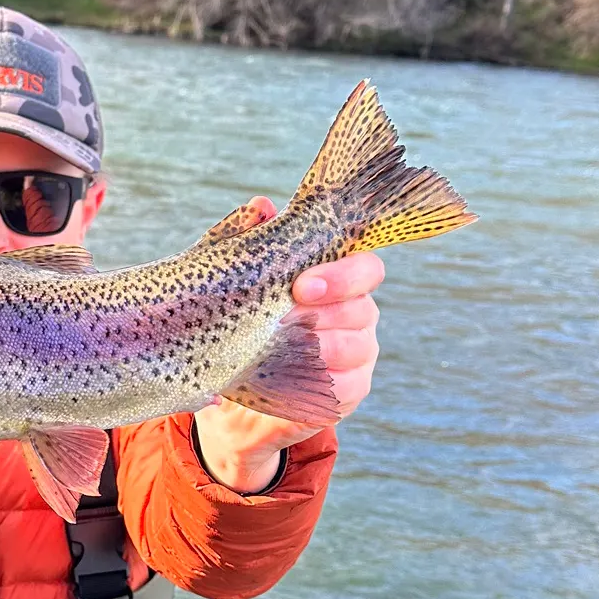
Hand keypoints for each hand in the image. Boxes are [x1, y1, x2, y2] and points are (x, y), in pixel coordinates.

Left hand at [194, 199, 382, 493]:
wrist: (231, 385)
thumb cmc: (240, 320)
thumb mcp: (236, 280)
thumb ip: (248, 241)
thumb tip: (261, 207)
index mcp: (339, 281)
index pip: (366, 268)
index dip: (342, 275)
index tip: (302, 285)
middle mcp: (358, 314)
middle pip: (363, 308)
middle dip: (325, 313)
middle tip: (286, 318)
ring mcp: (359, 354)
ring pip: (355, 347)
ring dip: (318, 348)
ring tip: (279, 348)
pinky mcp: (350, 391)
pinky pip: (348, 386)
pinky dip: (320, 382)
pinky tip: (290, 377)